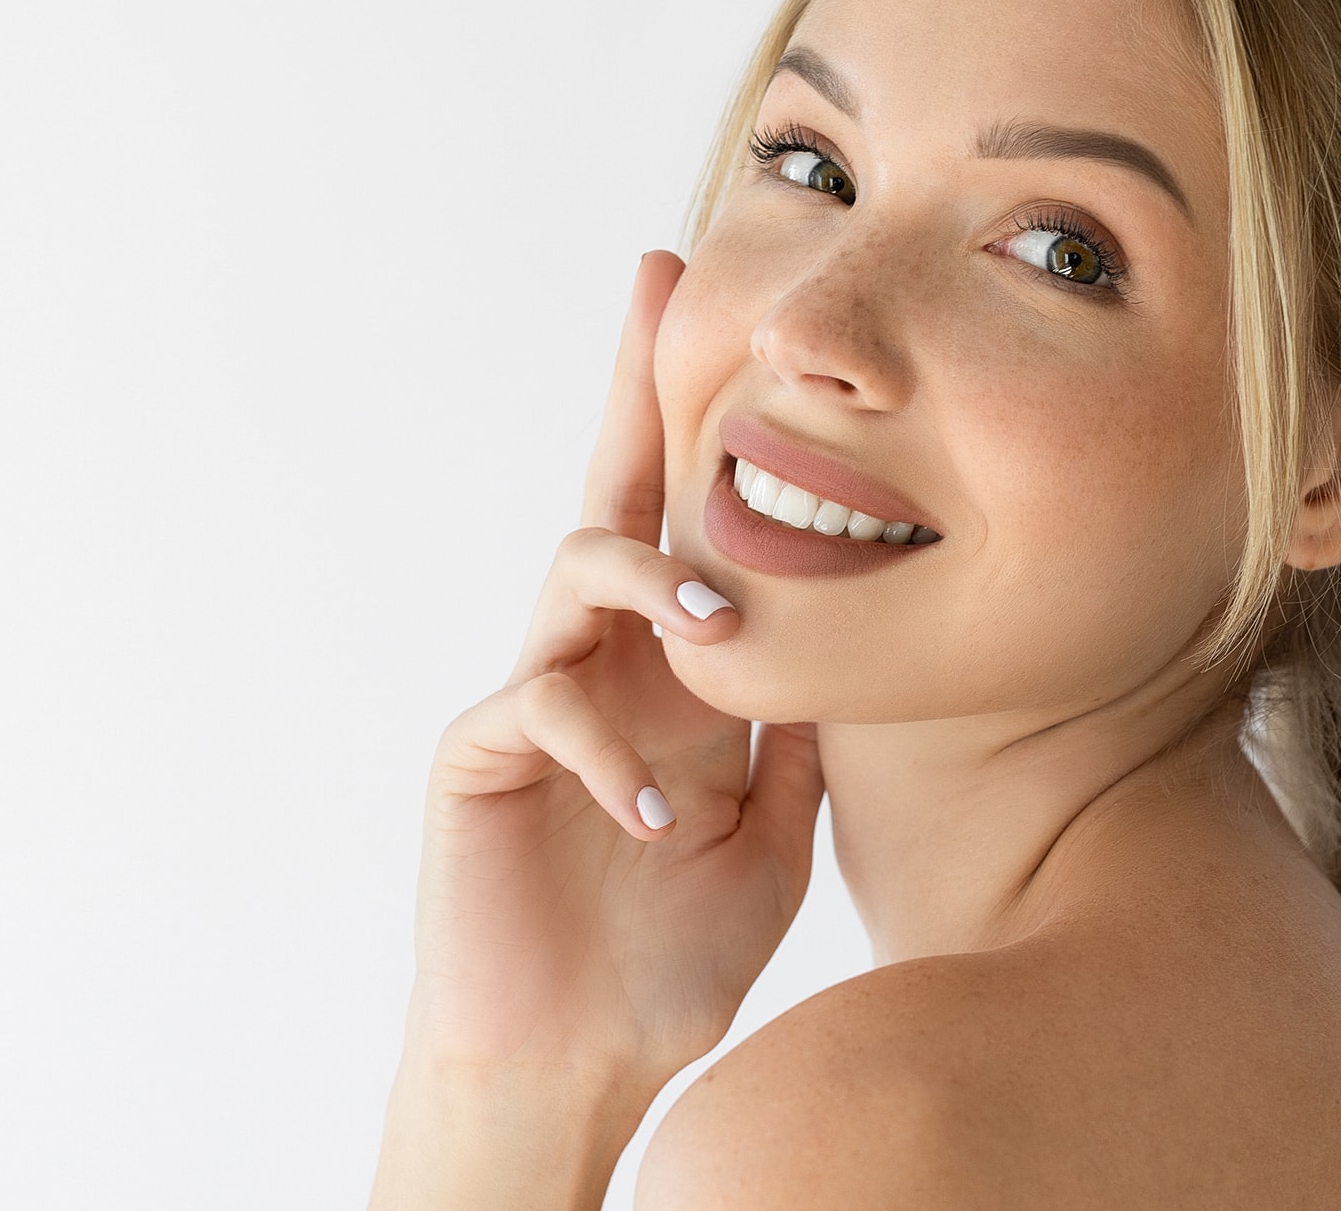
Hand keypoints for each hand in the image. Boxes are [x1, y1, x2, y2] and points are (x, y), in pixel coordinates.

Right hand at [372, 251, 821, 1207]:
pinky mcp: (480, 757)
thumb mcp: (773, 829)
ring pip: (574, 572)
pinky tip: (655, 820)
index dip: (705, 431)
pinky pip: (541, 706)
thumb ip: (801, 734)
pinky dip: (608, 754)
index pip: (690, 530)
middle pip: (615, 497)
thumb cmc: (672, 951)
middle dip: (636, 390)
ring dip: (651, 581)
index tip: (731, 321)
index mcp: (670, 673)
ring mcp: (537, 699)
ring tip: (713, 631)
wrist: (586, 1058)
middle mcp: (602, 663)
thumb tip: (860, 640)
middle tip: (661, 282)